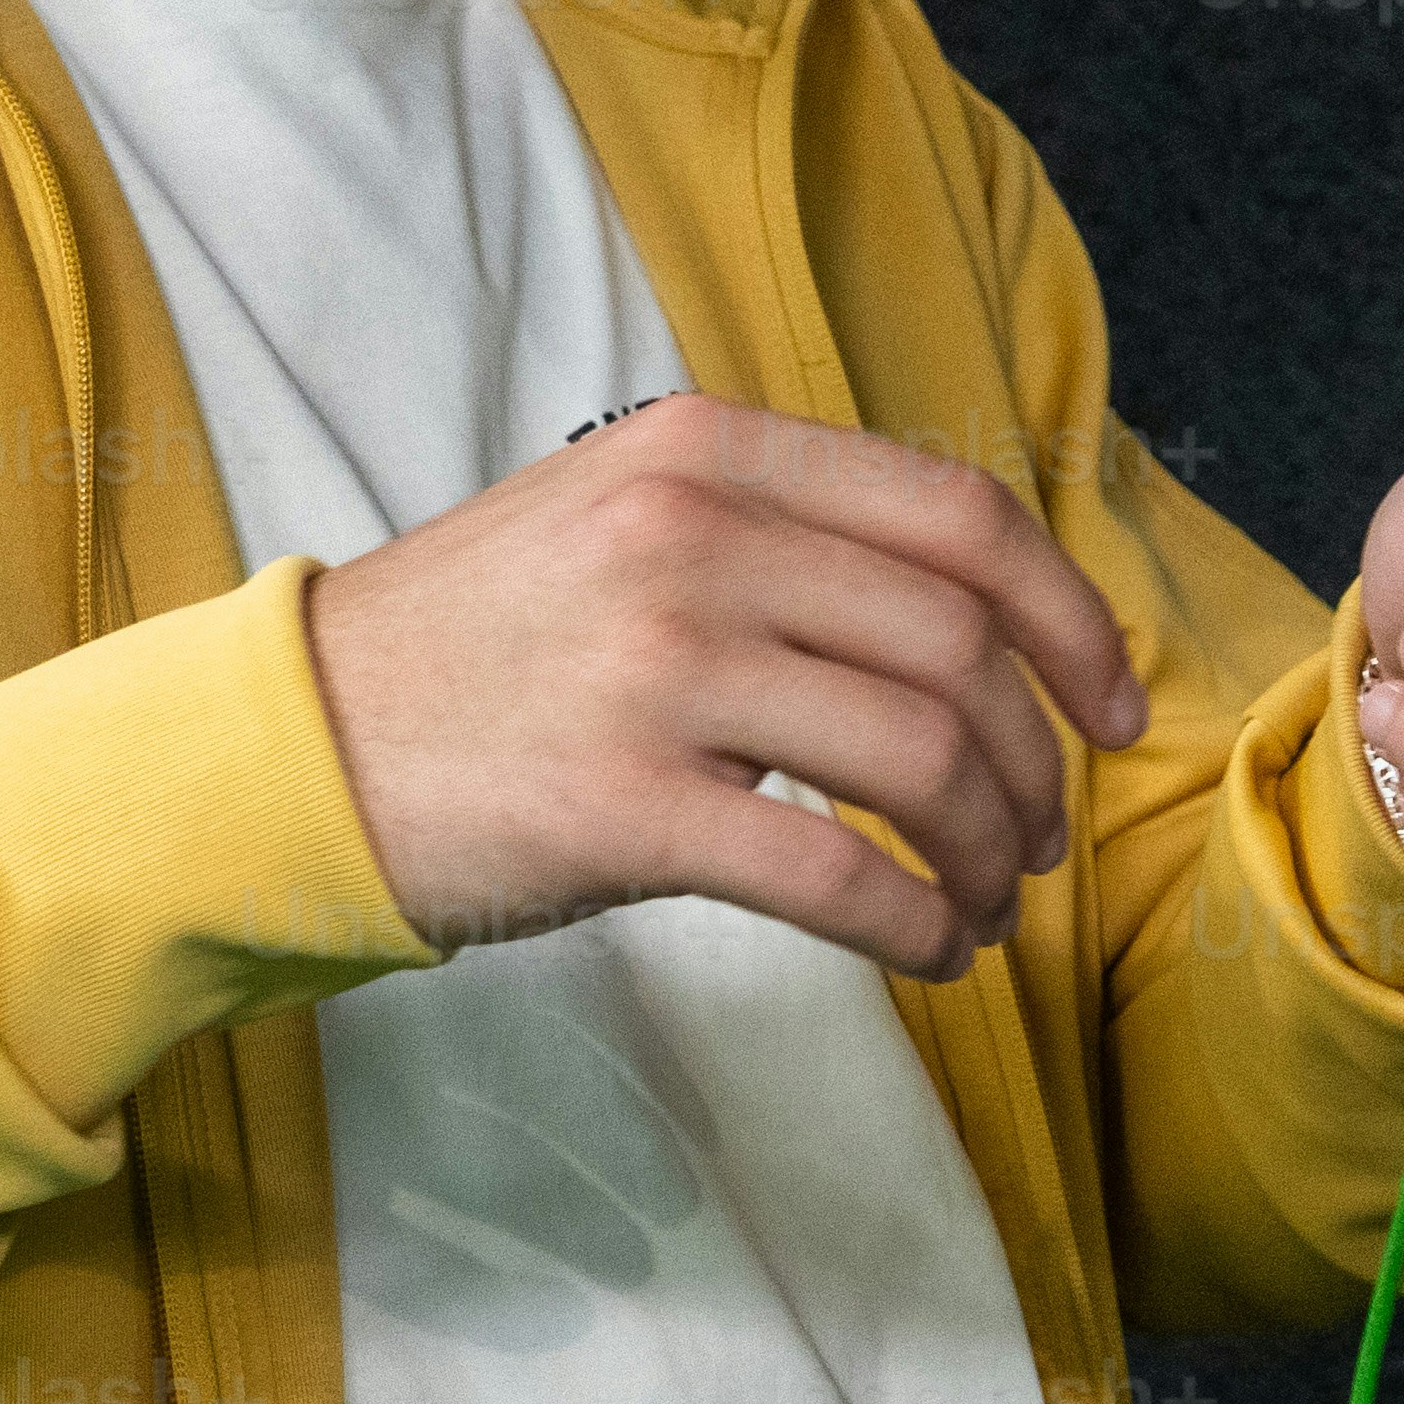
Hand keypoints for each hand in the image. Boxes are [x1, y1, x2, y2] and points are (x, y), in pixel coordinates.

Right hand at [296, 397, 1148, 979]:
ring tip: (980, 900)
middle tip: (1032, 837)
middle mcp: (687, 538)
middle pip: (956, 650)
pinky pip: (832, 876)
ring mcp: (653, 668)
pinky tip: (926, 952)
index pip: (960, 519)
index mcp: (705, 451)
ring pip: (917, 759)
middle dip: (1031, 762)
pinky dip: (913, 927)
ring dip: (983, 849)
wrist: (292, 744)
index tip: (1111, 705)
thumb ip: (780, 531)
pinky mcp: (619, 806)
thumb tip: (976, 611)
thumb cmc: (480, 649)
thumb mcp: (620, 517)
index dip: (1068, 619)